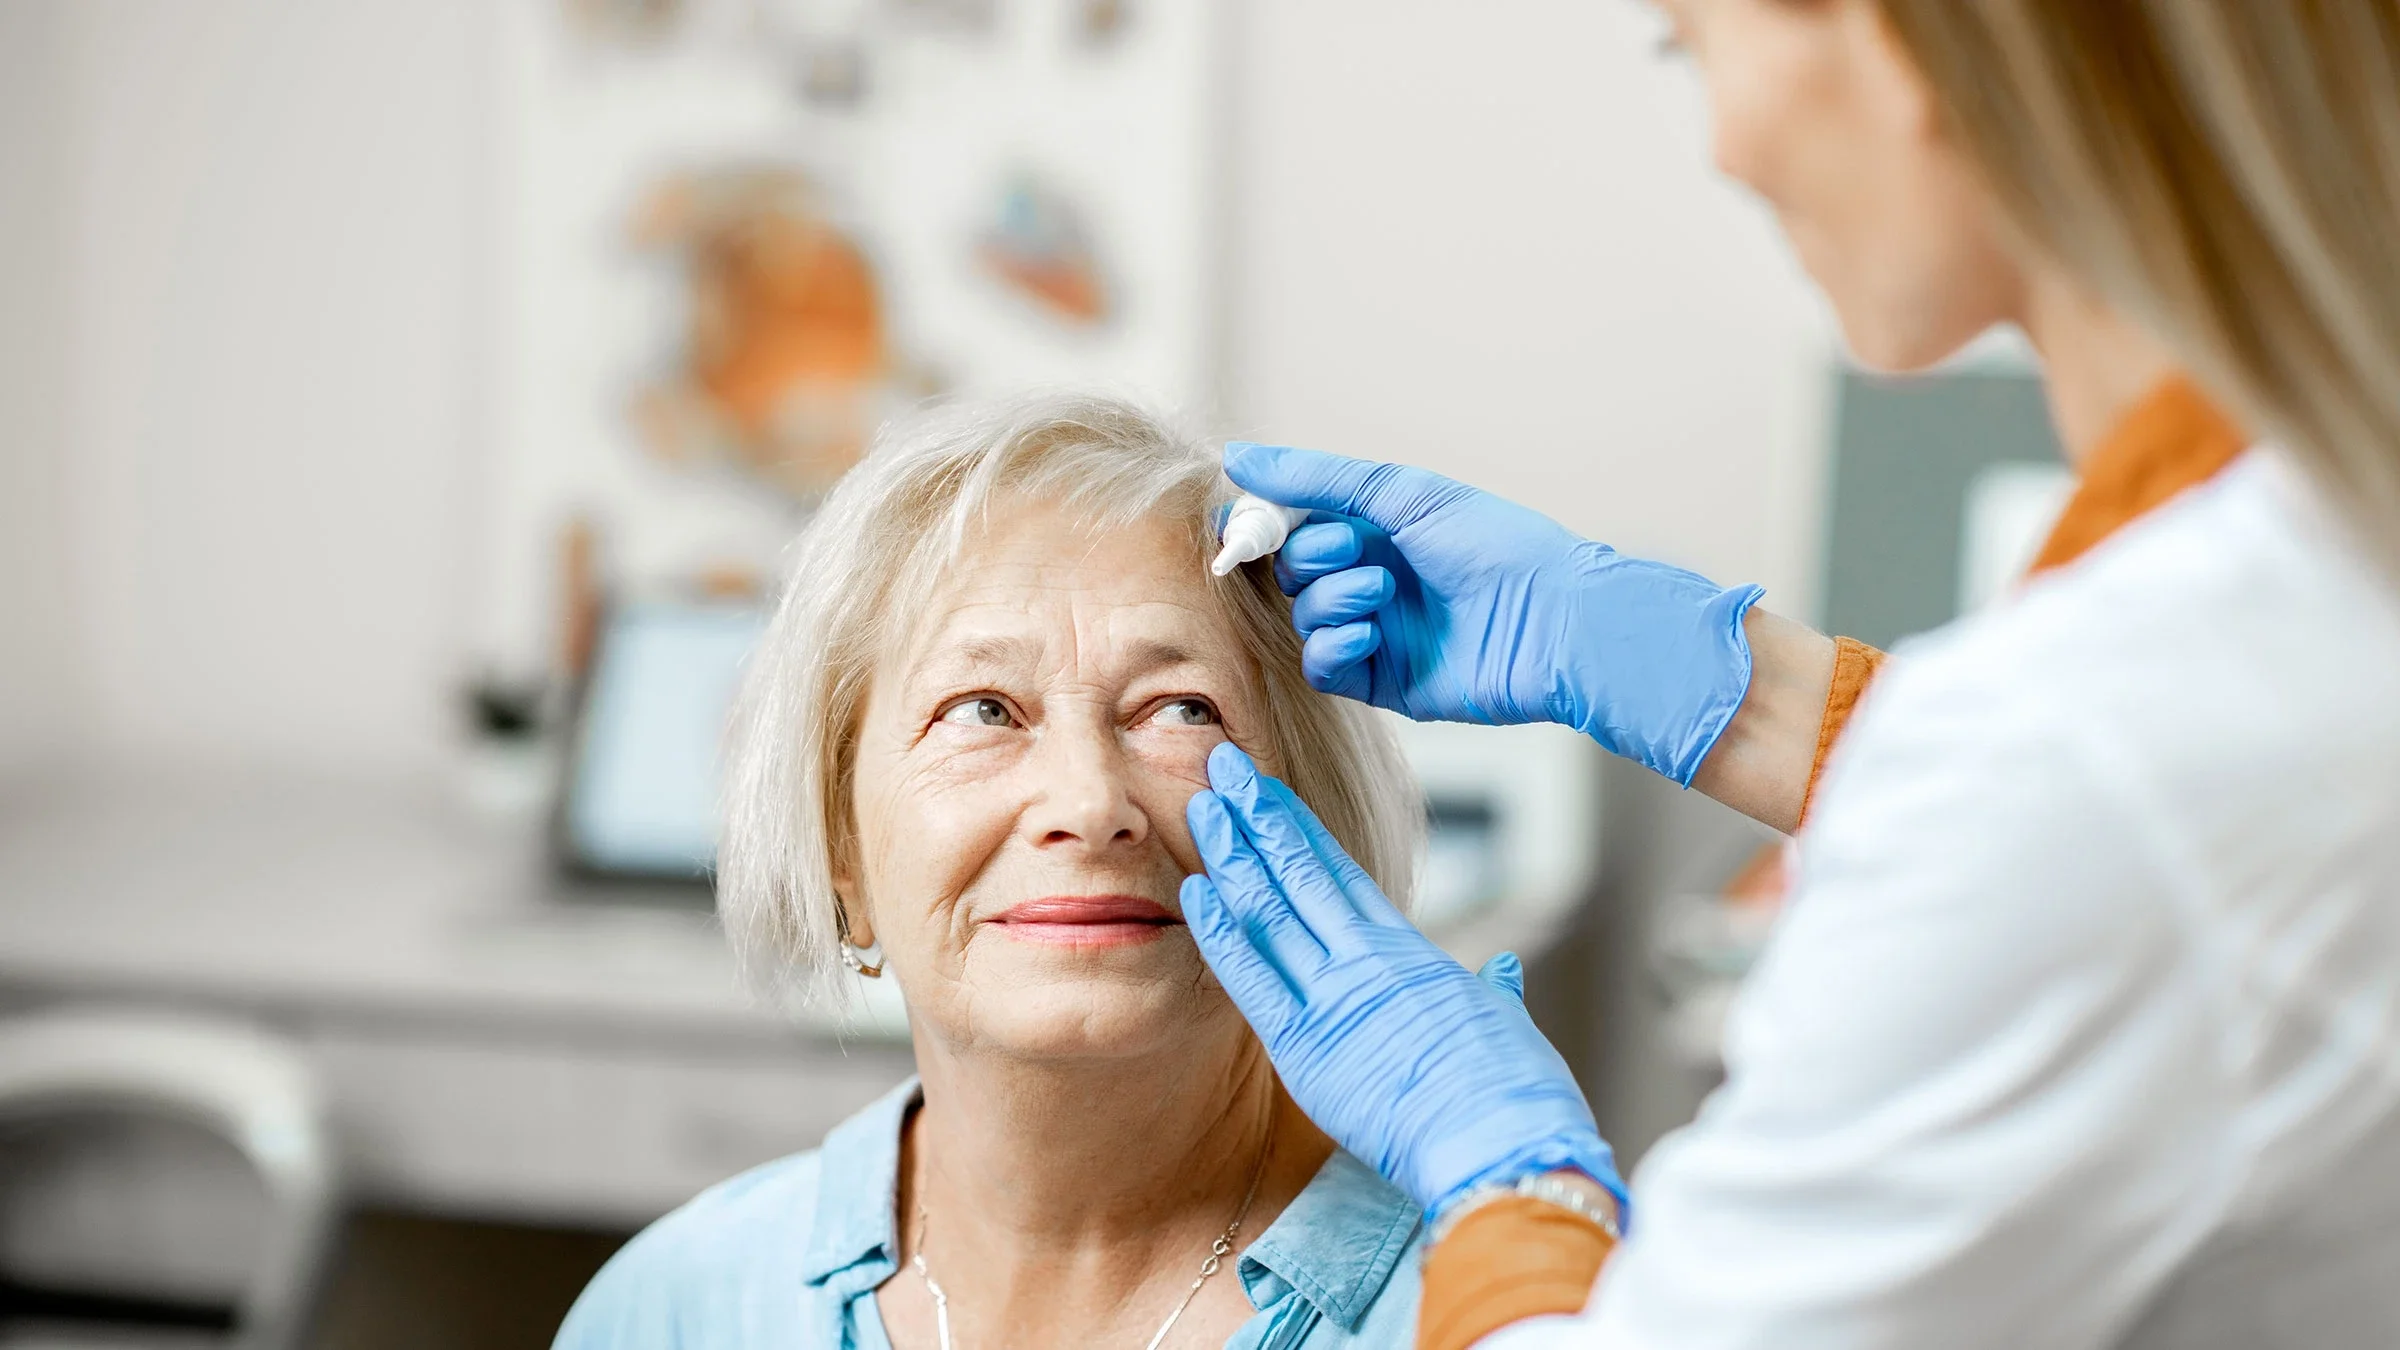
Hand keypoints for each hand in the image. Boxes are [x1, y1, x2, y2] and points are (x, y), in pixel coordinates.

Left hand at [1182, 743, 1625, 1216]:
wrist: (1506, 1147)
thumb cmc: (1517, 1095)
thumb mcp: (1508, 1025)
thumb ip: (1495, 990)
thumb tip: (1502, 970)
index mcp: (1410, 954)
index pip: (1338, 872)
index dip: (1294, 826)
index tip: (1263, 791)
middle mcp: (1368, 963)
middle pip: (1297, 873)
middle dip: (1253, 817)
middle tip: (1218, 767)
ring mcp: (1335, 1000)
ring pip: (1271, 911)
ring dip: (1231, 856)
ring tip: (1200, 806)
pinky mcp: (1309, 1048)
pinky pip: (1254, 980)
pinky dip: (1223, 935)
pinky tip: (1196, 893)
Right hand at [1226, 441, 1763, 785]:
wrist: (1553, 618)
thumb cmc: (1493, 544)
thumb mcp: (1401, 492)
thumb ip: (1315, 478)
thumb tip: (1236, 457)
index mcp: (1377, 529)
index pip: (1295, 527)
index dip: (1270, 527)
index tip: (1252, 525)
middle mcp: (1373, 578)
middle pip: (1293, 574)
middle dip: (1312, 559)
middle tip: (1354, 550)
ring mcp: (1377, 632)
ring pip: (1305, 620)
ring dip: (1331, 600)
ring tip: (1381, 591)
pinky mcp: (1385, 681)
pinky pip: (1324, 669)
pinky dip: (1332, 648)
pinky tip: (1368, 633)